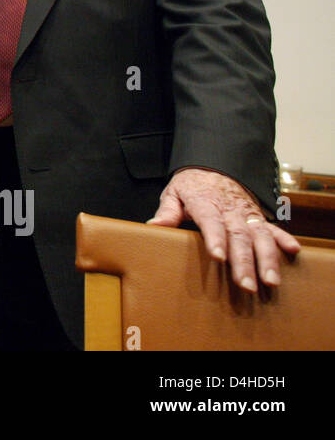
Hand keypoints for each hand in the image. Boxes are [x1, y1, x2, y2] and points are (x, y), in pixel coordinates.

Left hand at [148, 167, 300, 292]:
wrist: (215, 163)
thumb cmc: (191, 184)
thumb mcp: (174, 193)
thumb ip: (168, 211)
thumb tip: (154, 226)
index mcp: (206, 203)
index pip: (211, 222)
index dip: (215, 239)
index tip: (218, 256)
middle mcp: (230, 210)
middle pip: (238, 236)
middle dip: (243, 261)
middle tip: (246, 285)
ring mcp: (247, 213)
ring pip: (260, 236)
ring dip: (267, 258)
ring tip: (271, 280)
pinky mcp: (258, 216)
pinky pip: (273, 227)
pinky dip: (284, 238)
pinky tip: (293, 252)